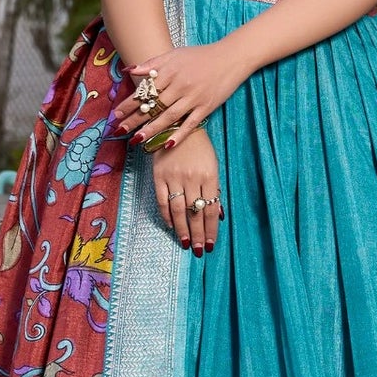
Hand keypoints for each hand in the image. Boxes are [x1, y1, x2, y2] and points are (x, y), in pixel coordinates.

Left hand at [116, 39, 247, 149]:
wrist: (230, 58)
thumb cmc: (200, 56)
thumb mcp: (174, 54)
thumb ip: (151, 64)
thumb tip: (128, 70)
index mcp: (171, 71)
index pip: (145, 90)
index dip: (129, 103)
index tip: (116, 114)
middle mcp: (181, 85)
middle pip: (154, 105)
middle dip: (135, 119)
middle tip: (120, 130)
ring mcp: (194, 98)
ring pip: (169, 117)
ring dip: (152, 129)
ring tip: (137, 140)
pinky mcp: (206, 107)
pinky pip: (190, 124)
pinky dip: (179, 135)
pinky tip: (166, 145)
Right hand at [149, 136, 222, 255]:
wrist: (178, 126)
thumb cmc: (200, 148)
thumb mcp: (213, 166)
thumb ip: (214, 190)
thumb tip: (217, 216)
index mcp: (209, 176)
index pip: (211, 209)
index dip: (211, 229)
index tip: (210, 244)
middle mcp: (192, 179)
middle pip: (195, 213)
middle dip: (197, 234)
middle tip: (197, 250)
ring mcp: (174, 178)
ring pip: (178, 210)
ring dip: (182, 230)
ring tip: (184, 243)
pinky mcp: (159, 176)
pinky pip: (162, 201)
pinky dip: (166, 216)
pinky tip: (171, 226)